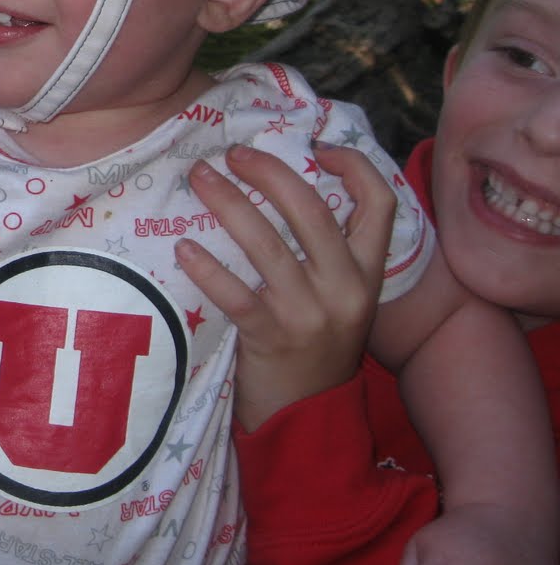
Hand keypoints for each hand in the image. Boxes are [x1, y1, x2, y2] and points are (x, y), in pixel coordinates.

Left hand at [176, 143, 394, 430]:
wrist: (307, 418)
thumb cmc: (314, 345)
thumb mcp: (339, 297)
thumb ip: (326, 252)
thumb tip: (282, 185)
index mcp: (369, 272)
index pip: (380, 203)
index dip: (353, 165)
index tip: (317, 146)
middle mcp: (345, 288)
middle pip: (312, 211)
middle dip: (270, 172)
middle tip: (233, 154)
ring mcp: (310, 314)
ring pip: (267, 245)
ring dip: (229, 204)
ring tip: (200, 178)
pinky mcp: (273, 339)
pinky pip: (236, 295)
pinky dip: (207, 269)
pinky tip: (184, 249)